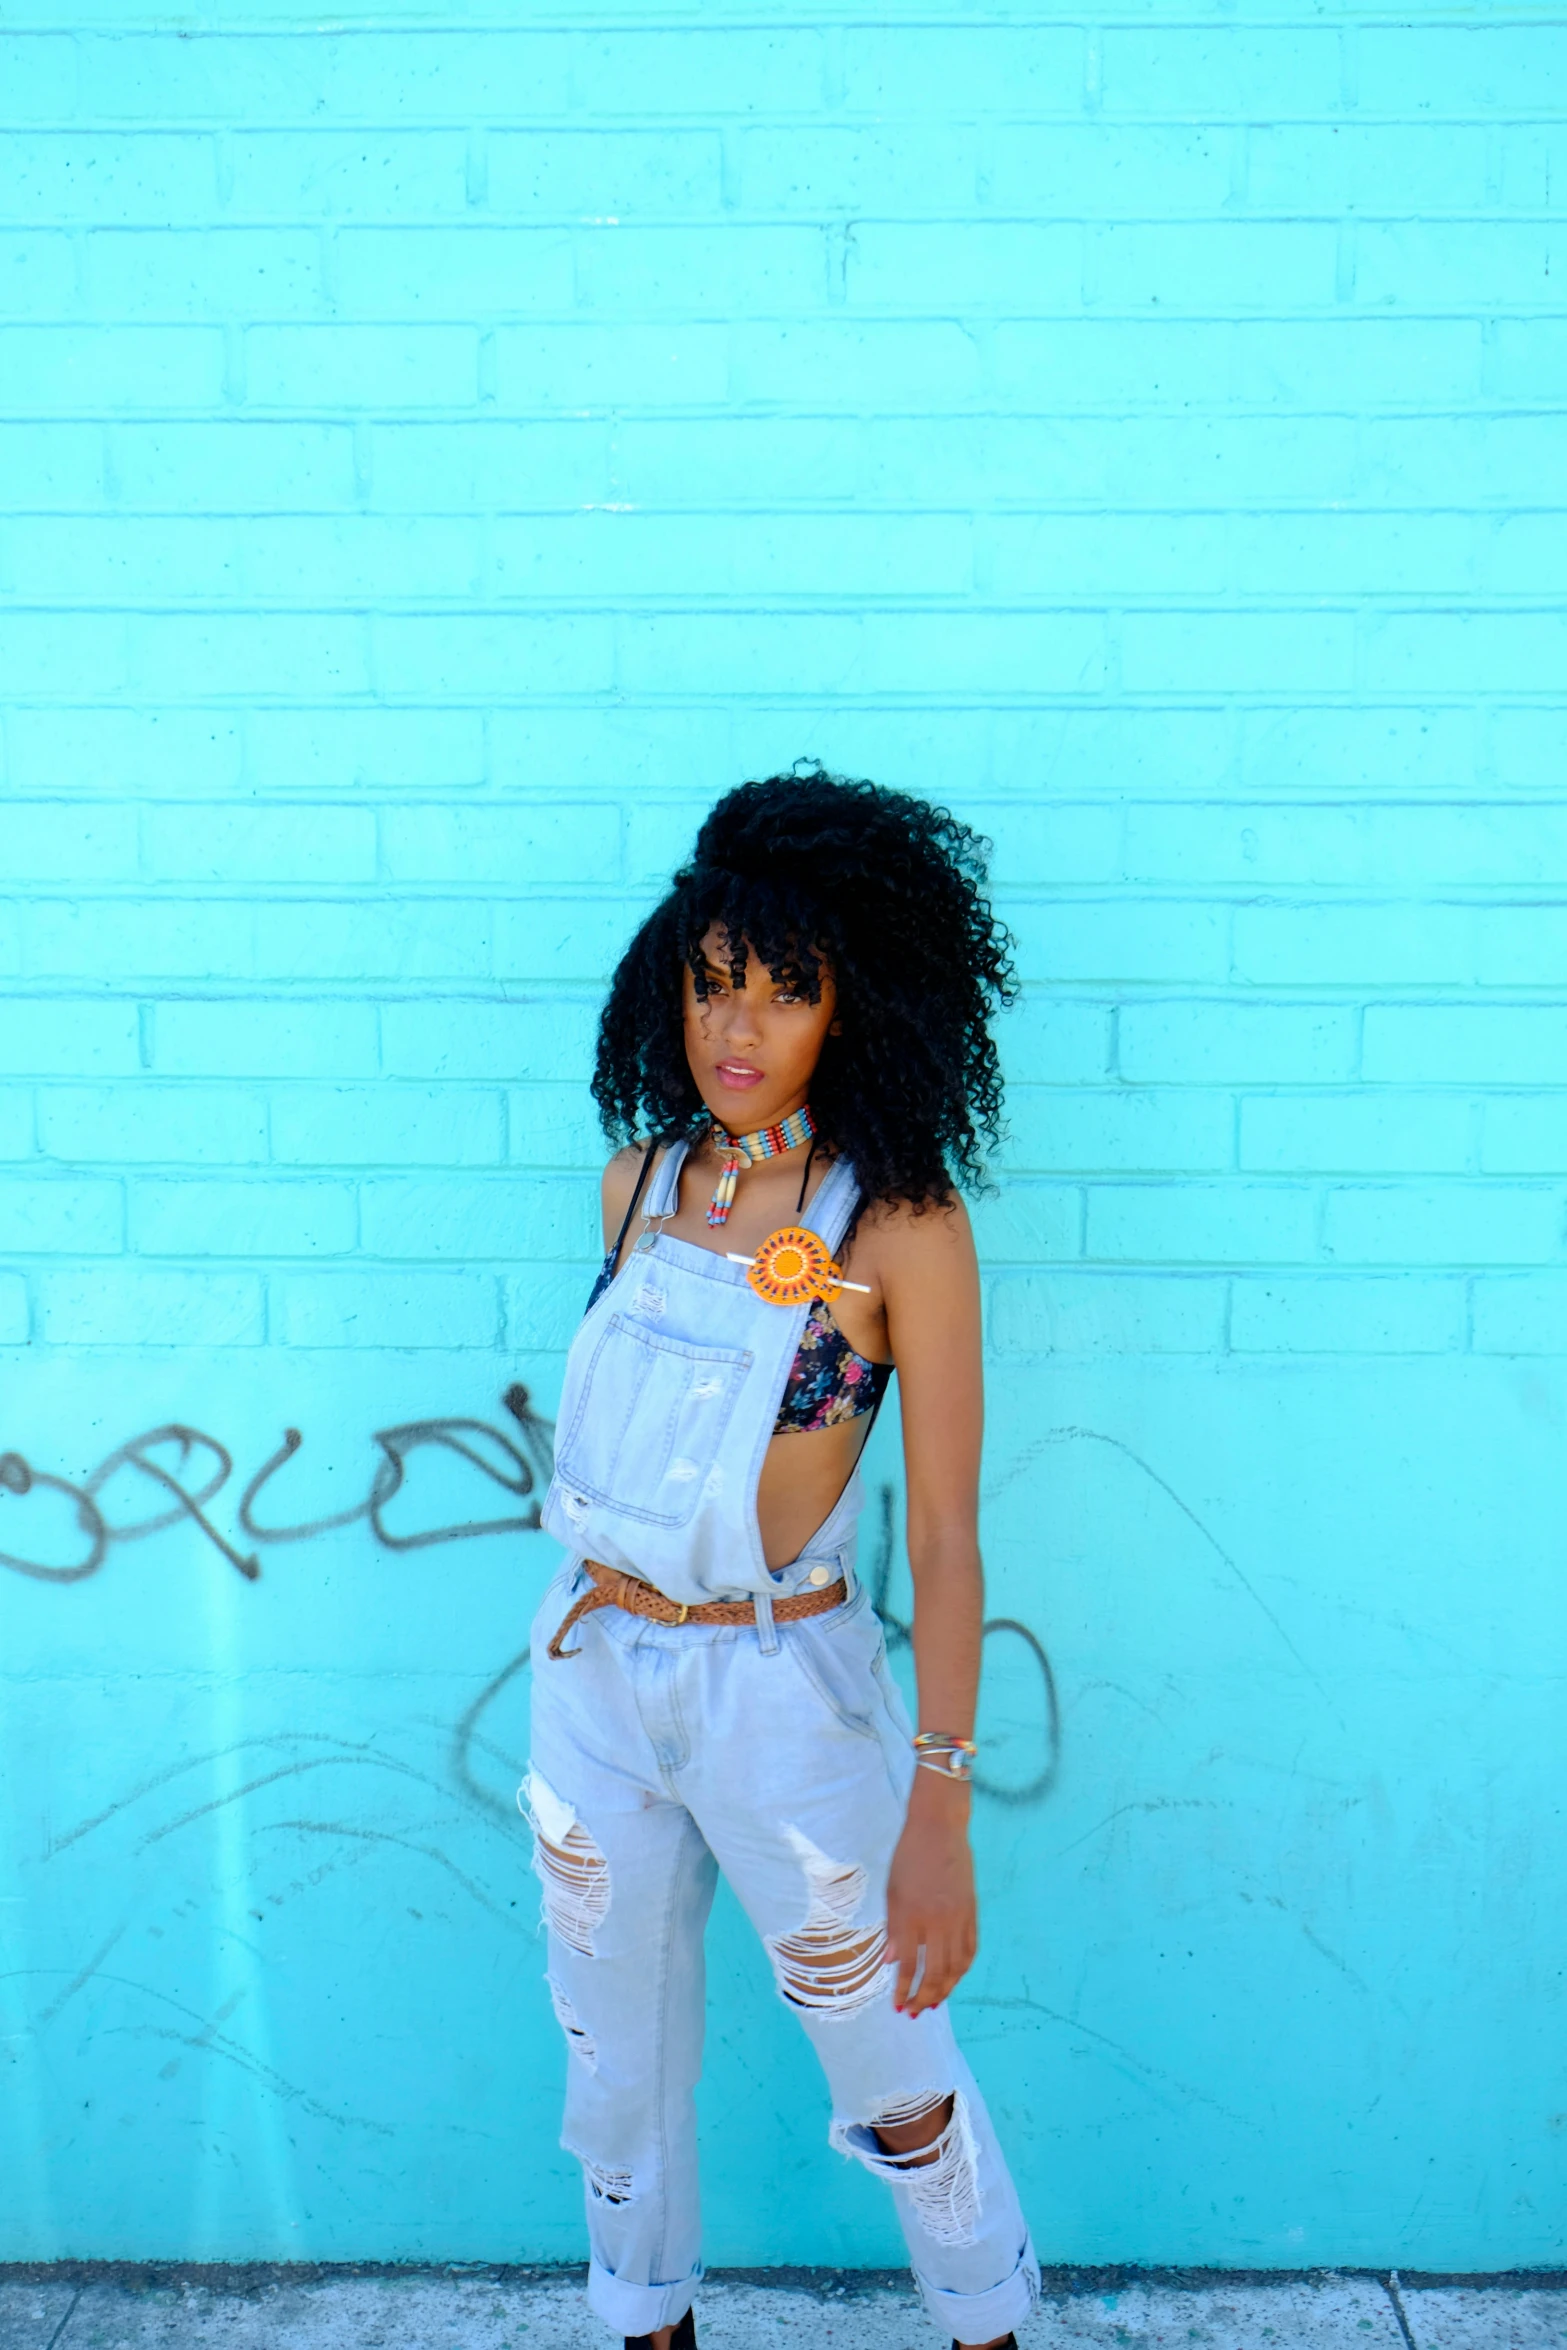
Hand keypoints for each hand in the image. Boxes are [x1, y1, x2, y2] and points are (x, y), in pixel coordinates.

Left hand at [884, 1782, 976, 2016]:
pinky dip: (963, 1970)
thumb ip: (892, 1929)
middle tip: (915, 2012)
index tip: (898, 2006)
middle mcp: (937, 1922)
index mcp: (912, 1916)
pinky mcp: (973, 1912)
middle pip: (934, 1972)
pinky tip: (953, 1979)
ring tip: (934, 2003)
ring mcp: (959, 1918)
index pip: (908, 1964)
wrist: (939, 1828)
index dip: (903, 1990)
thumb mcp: (892, 1891)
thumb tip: (890, 1962)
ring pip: (956, 1967)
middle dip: (924, 1997)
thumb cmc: (908, 1857)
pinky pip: (971, 1950)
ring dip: (945, 1989)